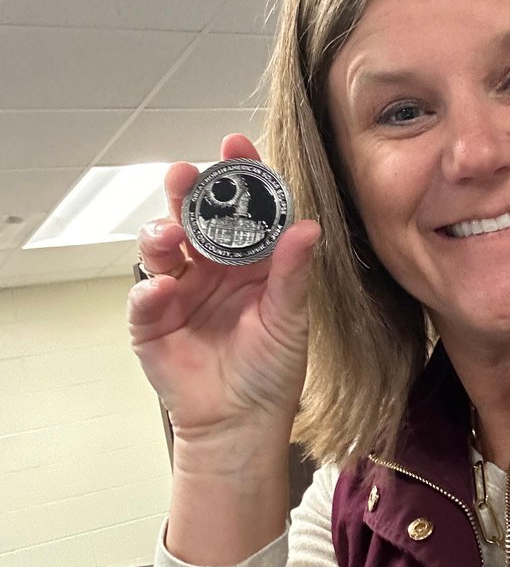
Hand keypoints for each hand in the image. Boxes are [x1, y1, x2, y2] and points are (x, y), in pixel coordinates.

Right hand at [128, 134, 319, 452]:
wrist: (242, 422)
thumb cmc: (271, 370)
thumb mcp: (290, 319)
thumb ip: (293, 274)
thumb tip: (307, 228)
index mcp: (250, 259)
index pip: (244, 207)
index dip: (239, 174)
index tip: (235, 144)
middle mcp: (211, 265)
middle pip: (194, 215)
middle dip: (188, 191)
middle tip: (187, 174)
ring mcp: (179, 289)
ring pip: (162, 245)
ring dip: (162, 231)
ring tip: (171, 234)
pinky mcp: (152, 319)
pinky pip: (145, 296)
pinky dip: (151, 289)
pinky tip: (163, 288)